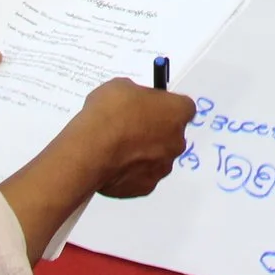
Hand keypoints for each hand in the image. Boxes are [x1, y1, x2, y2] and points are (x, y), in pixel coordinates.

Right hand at [65, 77, 198, 197]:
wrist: (91, 150)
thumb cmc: (109, 113)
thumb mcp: (120, 87)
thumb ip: (135, 95)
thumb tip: (133, 102)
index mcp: (177, 112)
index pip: (182, 107)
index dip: (165, 106)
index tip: (149, 107)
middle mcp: (177, 142)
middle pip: (171, 135)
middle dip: (155, 132)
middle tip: (130, 128)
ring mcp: (163, 167)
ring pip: (157, 158)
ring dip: (143, 154)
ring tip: (116, 149)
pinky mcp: (146, 188)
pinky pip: (141, 177)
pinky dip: (130, 173)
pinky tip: (111, 165)